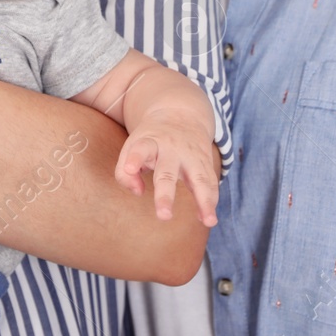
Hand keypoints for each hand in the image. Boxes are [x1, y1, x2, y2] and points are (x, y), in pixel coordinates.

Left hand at [114, 105, 219, 226]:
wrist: (180, 113)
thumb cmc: (150, 140)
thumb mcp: (133, 146)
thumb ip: (125, 173)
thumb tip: (138, 192)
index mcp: (150, 142)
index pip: (140, 148)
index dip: (134, 158)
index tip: (129, 168)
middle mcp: (171, 149)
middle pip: (168, 172)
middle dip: (165, 195)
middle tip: (164, 216)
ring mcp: (191, 156)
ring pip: (200, 178)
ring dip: (205, 201)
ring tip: (209, 222)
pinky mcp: (205, 163)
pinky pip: (210, 183)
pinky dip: (210, 201)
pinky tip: (208, 219)